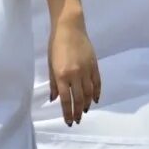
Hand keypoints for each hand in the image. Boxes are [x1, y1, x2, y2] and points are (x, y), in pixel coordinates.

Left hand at [47, 9, 99, 125]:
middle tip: (77, 120)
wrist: (69, 27)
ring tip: (85, 112)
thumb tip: (54, 100)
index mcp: (62, 75)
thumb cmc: (55, 45)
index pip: (65, 100)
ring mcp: (86, 70)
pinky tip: (95, 100)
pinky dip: (97, 93)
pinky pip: (97, 83)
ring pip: (89, 93)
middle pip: (79, 99)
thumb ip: (53, 83)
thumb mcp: (50, 64)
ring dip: (87, 105)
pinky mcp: (94, 65)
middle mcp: (75, 75)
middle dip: (78, 112)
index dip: (67, 113)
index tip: (68, 121)